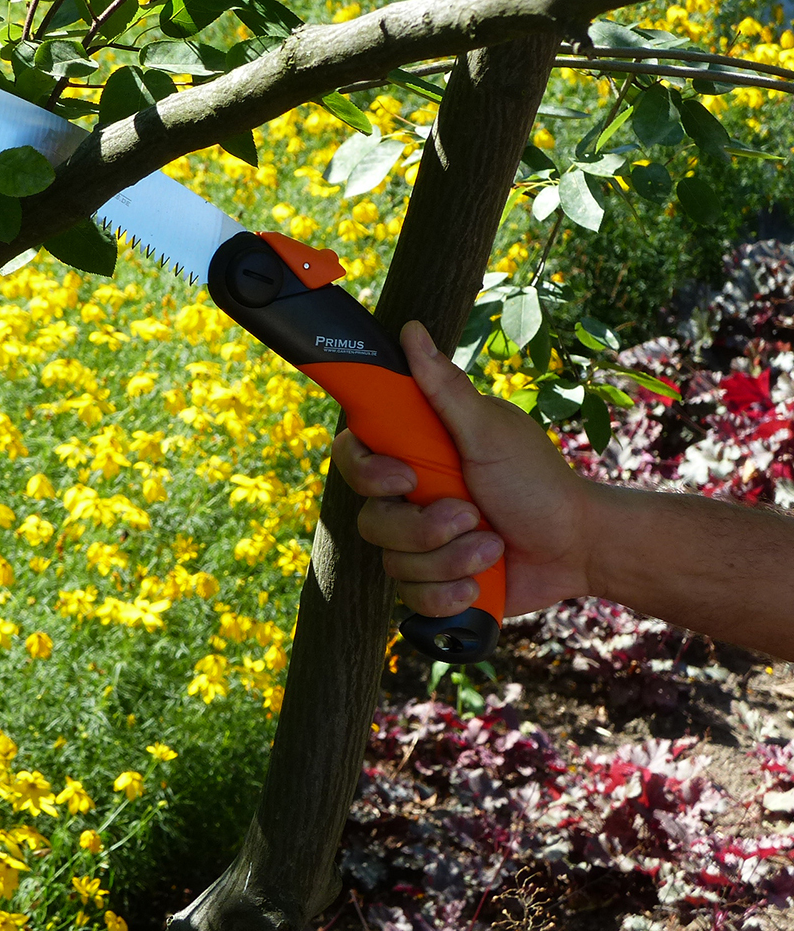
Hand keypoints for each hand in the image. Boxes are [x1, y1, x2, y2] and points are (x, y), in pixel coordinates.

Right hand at [331, 320, 596, 620]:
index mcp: (415, 455)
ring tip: (492, 550)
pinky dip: (449, 593)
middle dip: (424, 529)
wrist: (576, 547)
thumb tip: (411, 330)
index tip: (408, 479)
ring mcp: (418, 544)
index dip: (368, 472)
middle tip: (471, 516)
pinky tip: (480, 582)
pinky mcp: (432, 584)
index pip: (354, 456)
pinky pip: (412, 599)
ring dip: (449, 560)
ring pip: (393, 563)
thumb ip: (444, 388)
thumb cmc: (536, 481)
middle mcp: (408, 499)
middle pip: (371, 519)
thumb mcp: (489, 431)